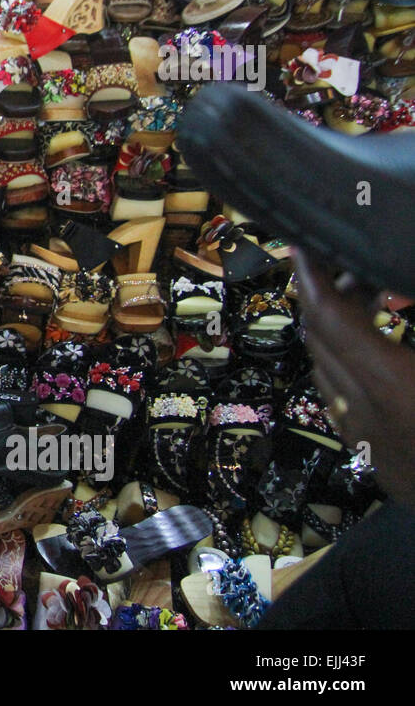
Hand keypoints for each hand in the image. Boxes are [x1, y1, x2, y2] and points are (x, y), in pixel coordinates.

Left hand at [294, 251, 414, 509]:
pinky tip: (373, 351)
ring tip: (363, 300)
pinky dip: (343, 365)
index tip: (303, 248)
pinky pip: (339, 398)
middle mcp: (367, 410)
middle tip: (345, 265)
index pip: (329, 317)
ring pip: (323, 368)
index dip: (312, 276)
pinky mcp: (374, 457)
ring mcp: (367, 437)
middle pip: (320, 338)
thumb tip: (401, 288)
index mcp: (395, 383)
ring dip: (332, 330)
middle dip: (323, 296)